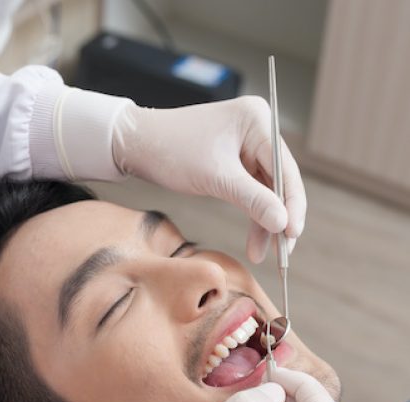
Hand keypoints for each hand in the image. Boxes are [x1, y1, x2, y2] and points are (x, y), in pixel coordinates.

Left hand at [112, 97, 305, 262]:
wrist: (136, 145)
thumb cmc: (172, 152)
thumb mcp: (215, 178)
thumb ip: (253, 200)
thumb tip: (284, 224)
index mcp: (258, 119)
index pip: (286, 167)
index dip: (292, 204)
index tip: (292, 234)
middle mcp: (257, 128)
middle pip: (280, 180)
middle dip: (280, 217)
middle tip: (283, 252)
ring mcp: (247, 144)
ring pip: (266, 190)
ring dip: (266, 221)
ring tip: (265, 253)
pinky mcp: (234, 160)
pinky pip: (251, 190)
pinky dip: (252, 214)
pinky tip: (256, 240)